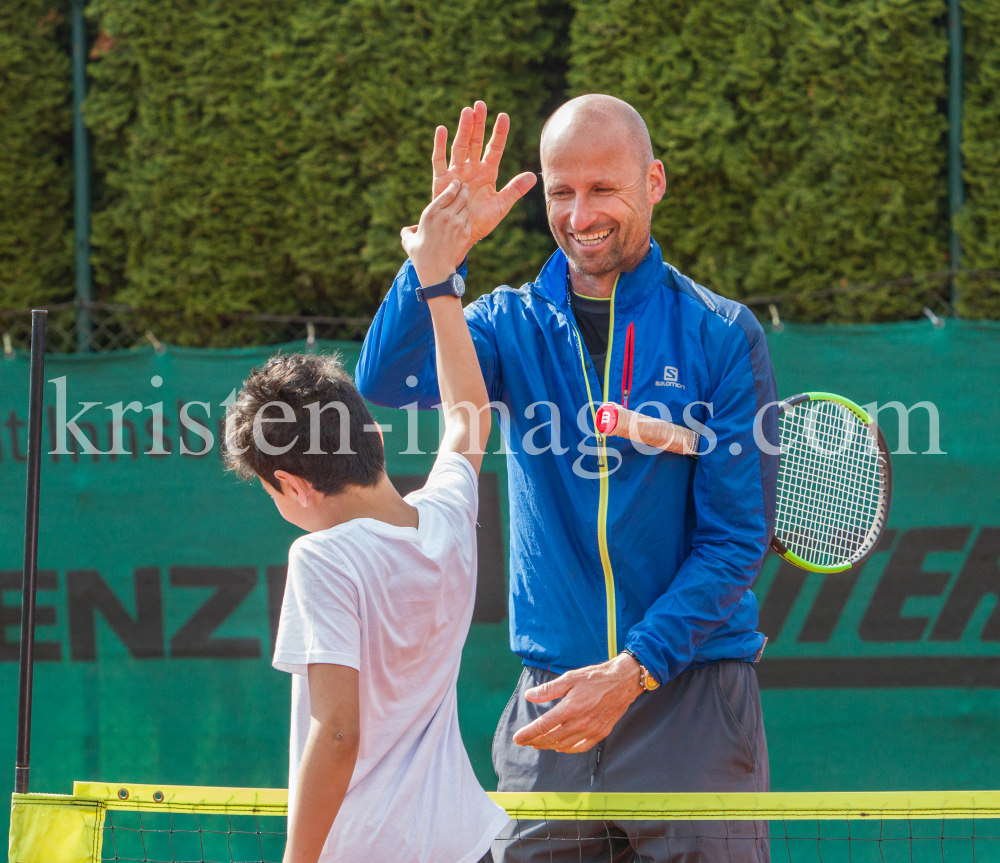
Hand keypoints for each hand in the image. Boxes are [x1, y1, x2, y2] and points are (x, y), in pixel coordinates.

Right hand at [401, 180, 471, 287]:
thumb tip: (409, 229)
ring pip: (466, 207)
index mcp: (431, 213)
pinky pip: (469, 221)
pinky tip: (464, 221)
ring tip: (464, 204)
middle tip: (465, 188)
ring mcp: (457, 224)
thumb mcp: (408, 241)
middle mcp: (445, 215)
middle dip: (464, 190)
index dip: (454, 186)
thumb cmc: (420, 255)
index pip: (447, 193)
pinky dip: (467, 220)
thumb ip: (407, 231)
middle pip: (461, 196)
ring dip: (465, 205)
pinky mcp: (465, 233)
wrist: (435, 270)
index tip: (456, 184)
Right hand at [430, 100, 536, 261]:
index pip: (495, 148)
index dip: (499, 133)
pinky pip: (440, 160)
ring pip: (460, 146)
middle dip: (478, 123)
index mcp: (488, 173)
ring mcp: (457, 173)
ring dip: (463, 129)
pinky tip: (442, 129)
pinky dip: (440, 145)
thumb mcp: (501, 206)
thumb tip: (533, 175)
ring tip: (467, 111)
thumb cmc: (481, 222)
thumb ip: (515, 190)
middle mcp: (472, 169)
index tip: (503, 116)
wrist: (462, 235)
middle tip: (480, 104)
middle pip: (476, 141)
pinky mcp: (442, 181)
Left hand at [512, 653, 643, 752]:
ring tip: (538, 743)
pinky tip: (560, 747)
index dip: (528, 734)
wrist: (623, 681)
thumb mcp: (569, 677)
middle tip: (524, 742)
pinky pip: (580, 747)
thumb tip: (529, 696)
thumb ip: (548, 689)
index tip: (517, 738)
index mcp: (570, 708)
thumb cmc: (595, 677)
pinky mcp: (600, 733)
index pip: (543, 726)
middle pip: (551, 738)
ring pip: (564, 745)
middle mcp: (580, 722)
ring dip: (549, 746)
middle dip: (535, 741)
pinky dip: (567, 749)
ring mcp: (591, 730)